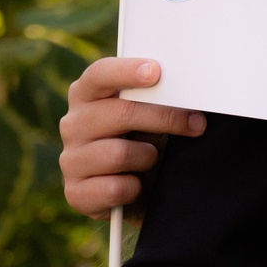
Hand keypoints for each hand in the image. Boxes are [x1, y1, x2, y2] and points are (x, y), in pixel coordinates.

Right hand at [60, 57, 203, 215]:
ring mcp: (70, 159)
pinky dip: (135, 188)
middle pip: (120, 113)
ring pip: (120, 154)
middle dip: (164, 117)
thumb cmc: (142, 142)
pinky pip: (116, 188)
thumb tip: (186, 94)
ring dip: (148, 157)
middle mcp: (73, 124)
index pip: (99, 74)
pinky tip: (136, 185)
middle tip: (196, 123)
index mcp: (86, 95)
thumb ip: (155, 99)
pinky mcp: (75, 193)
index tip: (156, 72)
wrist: (131, 195)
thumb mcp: (148, 116)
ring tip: (152, 159)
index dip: (126, 72)